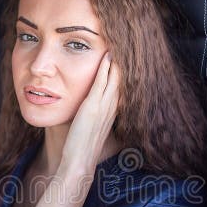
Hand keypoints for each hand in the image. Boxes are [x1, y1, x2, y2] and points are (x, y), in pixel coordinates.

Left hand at [60, 53, 119, 175]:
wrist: (80, 162)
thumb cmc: (82, 148)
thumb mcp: (92, 130)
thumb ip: (94, 118)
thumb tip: (90, 113)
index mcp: (112, 113)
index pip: (121, 86)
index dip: (123, 71)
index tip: (123, 56)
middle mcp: (112, 108)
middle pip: (123, 79)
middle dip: (125, 62)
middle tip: (127, 44)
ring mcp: (104, 107)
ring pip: (115, 78)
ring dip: (117, 60)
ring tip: (118, 43)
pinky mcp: (93, 106)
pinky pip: (102, 82)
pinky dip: (105, 68)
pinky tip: (107, 55)